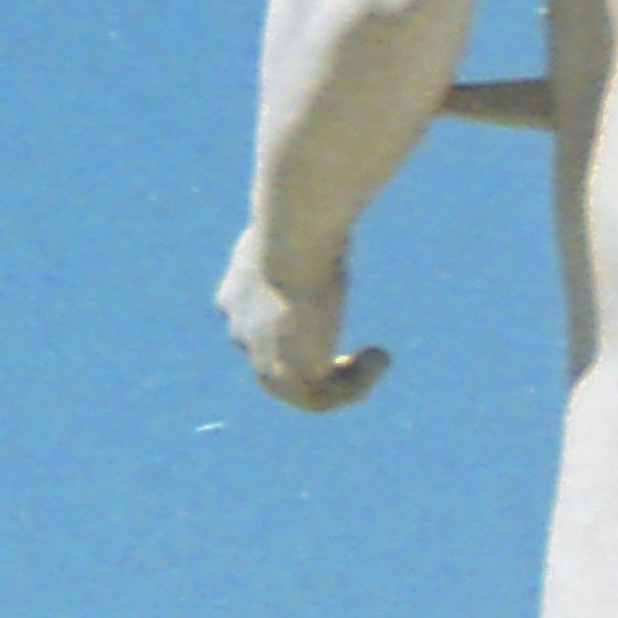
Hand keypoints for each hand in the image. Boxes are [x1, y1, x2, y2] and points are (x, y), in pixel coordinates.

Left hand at [222, 236, 383, 410]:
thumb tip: (332, 222)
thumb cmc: (303, 219)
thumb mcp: (304, 222)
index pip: (255, 327)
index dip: (293, 331)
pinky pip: (324, 399)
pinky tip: (380, 359)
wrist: (293, 236)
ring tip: (378, 359)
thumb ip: (311, 238)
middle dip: (316, 362)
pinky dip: (357, 384)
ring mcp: (262, 358)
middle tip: (356, 357)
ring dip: (344, 380)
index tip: (329, 315)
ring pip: (300, 388)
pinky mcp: (290, 376)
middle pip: (274, 365)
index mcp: (237, 296)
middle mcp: (241, 331)